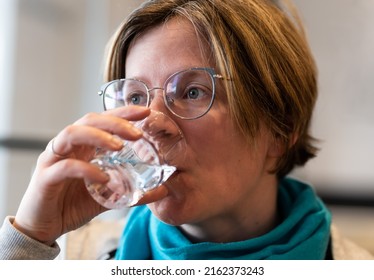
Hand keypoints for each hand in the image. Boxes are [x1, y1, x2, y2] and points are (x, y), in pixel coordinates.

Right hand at [12, 106, 166, 244]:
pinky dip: (85, 169)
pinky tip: (103, 177)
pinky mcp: (44, 178)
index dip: (123, 113)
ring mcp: (53, 159)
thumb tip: (163, 190)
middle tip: (137, 133)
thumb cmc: (73, 205)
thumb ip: (133, 192)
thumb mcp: (109, 197)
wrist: (45, 228)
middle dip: (115, 122)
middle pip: (89, 121)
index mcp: (83, 147)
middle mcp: (68, 147)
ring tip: (120, 146)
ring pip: (71, 134)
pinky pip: (64, 167)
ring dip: (98, 136)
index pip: (103, 121)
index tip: (146, 111)